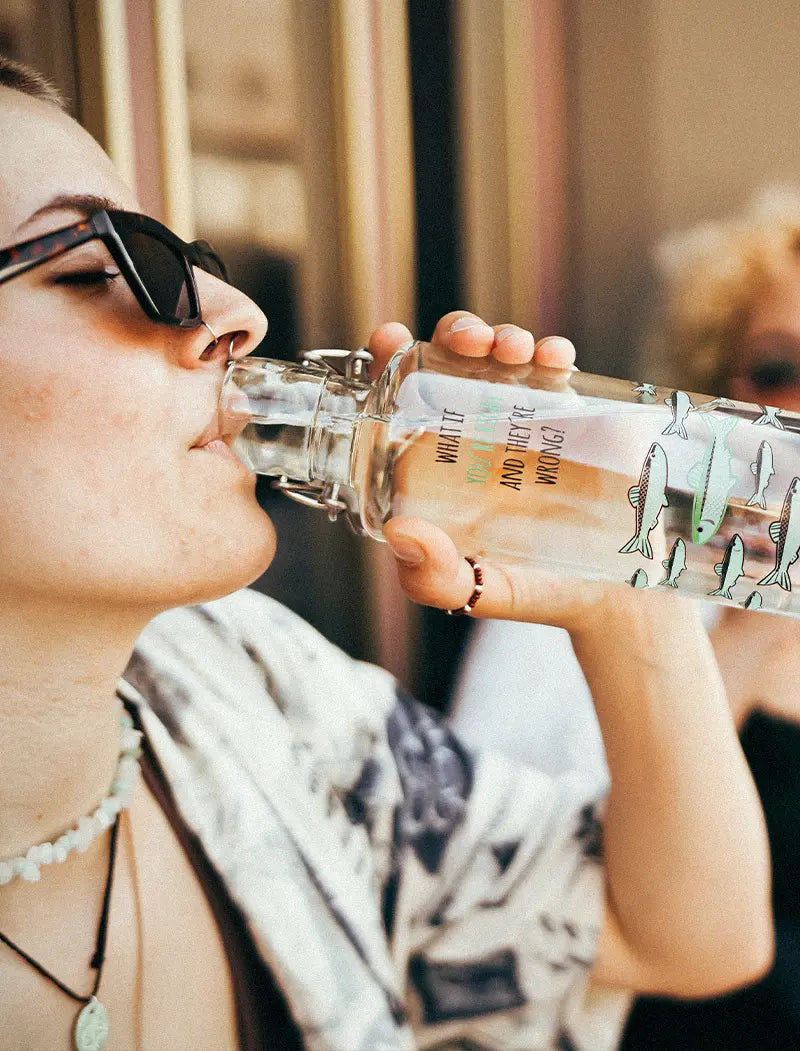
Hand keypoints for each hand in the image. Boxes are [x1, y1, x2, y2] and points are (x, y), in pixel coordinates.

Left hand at [367, 312, 623, 632]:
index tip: (390, 339)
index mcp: (437, 464)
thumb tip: (400, 534)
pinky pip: (557, 370)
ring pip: (504, 354)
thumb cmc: (535, 591)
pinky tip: (553, 359)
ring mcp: (526, 419)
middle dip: (456, 333)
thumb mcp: (474, 592)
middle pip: (453, 360)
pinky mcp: (576, 416)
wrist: (619, 595)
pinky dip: (552, 352)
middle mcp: (476, 432)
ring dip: (502, 336)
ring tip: (511, 351)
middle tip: (470, 345)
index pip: (401, 400)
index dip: (389, 361)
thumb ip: (432, 578)